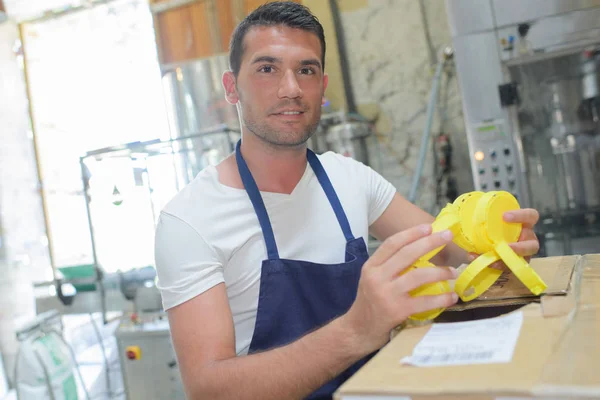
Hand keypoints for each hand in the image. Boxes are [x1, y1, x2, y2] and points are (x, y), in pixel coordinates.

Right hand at [341, 224, 458, 353]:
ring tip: (453, 272)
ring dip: (440, 272)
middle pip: (407, 254)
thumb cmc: (369, 302)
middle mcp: (377, 277)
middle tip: (447, 236)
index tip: (428, 227)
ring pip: (419, 275)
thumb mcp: (372, 279)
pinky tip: (451, 296)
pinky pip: (424, 301)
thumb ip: (389, 266)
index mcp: (371, 267)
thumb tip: (418, 250)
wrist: (358, 330)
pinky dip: (441, 298)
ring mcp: (387, 294)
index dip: (411, 233)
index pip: (392, 244)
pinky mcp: (397, 311)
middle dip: (430, 243)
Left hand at [467, 208, 540, 267]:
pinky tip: (479, 259)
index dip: (521, 216)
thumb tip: (458, 215)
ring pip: (521, 260)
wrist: (479, 245)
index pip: (531, 216)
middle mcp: (526, 239)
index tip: (504, 217)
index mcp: (523, 224)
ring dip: (505, 259)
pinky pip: (507, 267)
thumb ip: (479, 216)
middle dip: (521, 247)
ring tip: (491, 258)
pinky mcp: (513, 265)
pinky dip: (494, 264)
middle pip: (532, 244)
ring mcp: (522, 254)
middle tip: (506, 246)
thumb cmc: (488, 229)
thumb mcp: (486, 221)